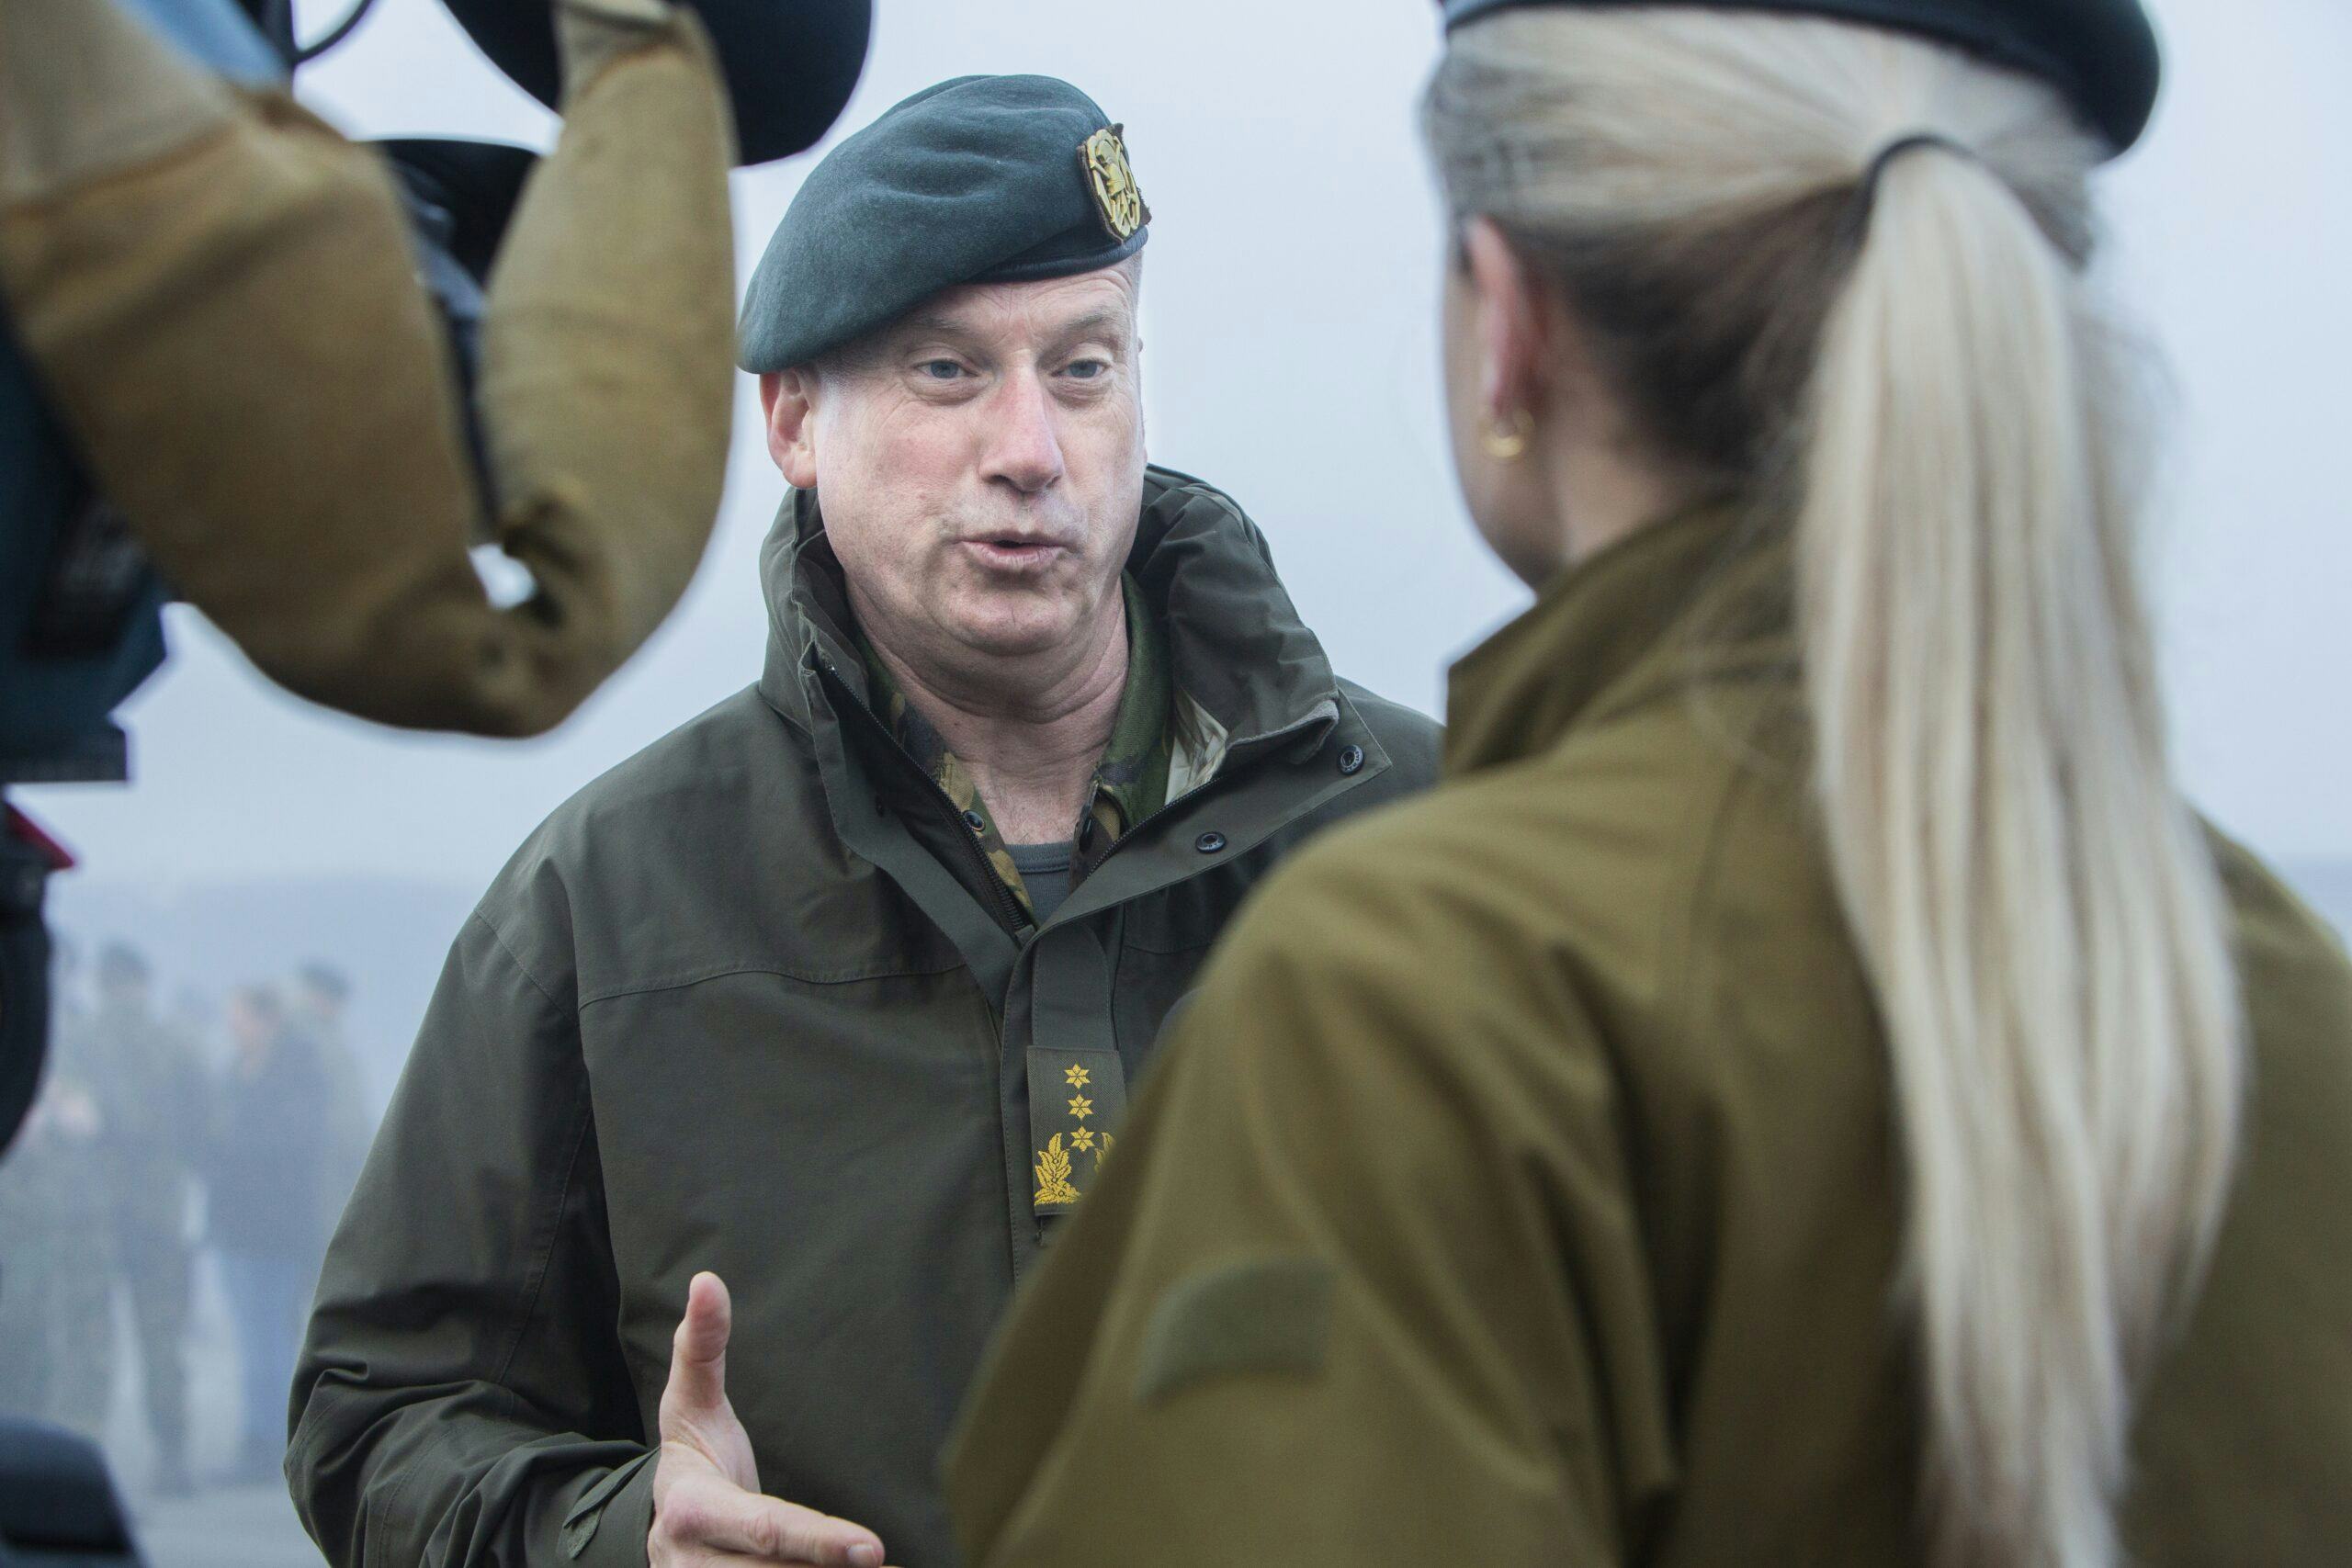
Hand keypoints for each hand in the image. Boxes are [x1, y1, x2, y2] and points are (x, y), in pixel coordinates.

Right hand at [649, 1272, 889, 1566]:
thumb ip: (702, 1344)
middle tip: (885, 1563)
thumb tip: (707, 1282)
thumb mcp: (690, 1401)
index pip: (766, 1529)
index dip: (818, 1541)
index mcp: (694, 1510)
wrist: (653, 1523)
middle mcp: (697, 1564)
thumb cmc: (691, 1455)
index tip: (873, 1549)